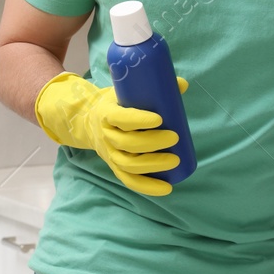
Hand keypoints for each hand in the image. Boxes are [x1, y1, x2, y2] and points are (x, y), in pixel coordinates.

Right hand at [34, 72, 188, 197]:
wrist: (91, 121)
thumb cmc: (117, 104)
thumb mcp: (127, 92)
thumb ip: (155, 88)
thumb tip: (183, 84)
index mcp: (107, 113)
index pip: (120, 118)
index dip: (138, 119)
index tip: (159, 119)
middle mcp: (106, 135)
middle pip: (127, 143)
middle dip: (152, 143)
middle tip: (174, 137)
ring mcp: (110, 153)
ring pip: (128, 164)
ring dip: (152, 165)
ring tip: (175, 161)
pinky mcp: (115, 167)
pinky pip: (129, 180)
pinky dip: (146, 186)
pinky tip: (166, 189)